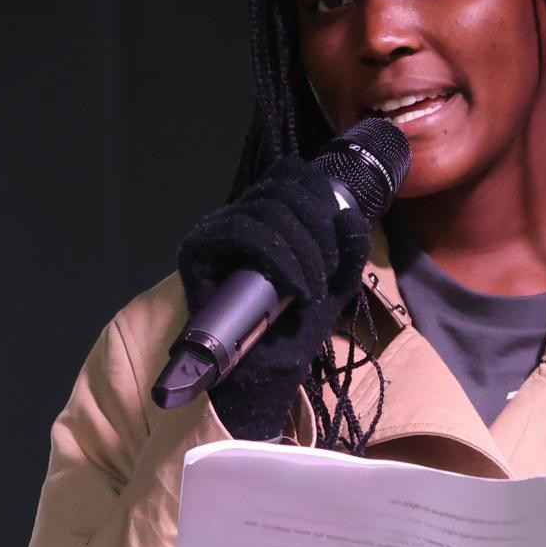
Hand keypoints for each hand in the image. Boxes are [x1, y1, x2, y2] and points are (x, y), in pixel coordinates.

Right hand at [175, 161, 370, 440]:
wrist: (267, 372)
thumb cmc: (295, 327)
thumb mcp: (335, 280)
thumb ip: (348, 247)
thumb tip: (348, 213)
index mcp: (266, 213)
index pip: (291, 174)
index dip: (320, 195)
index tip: (337, 240)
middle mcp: (236, 215)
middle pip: (280, 190)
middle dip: (316, 229)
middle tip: (328, 271)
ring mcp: (213, 231)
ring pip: (264, 210)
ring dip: (301, 250)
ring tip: (312, 287)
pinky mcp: (196, 251)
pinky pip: (239, 232)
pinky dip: (277, 257)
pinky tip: (295, 288)